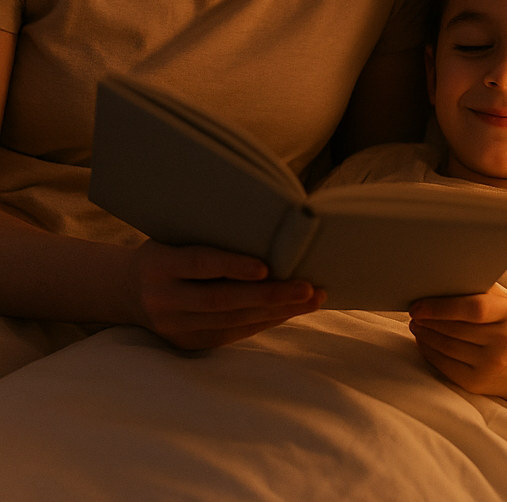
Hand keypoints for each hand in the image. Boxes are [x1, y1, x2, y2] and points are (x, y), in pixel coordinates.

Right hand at [129, 239, 324, 349]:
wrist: (126, 290)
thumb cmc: (167, 251)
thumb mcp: (176, 236)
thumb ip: (210, 238)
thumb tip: (271, 231)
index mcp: (158, 264)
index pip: (199, 264)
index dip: (232, 266)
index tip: (266, 266)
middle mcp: (163, 299)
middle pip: (221, 300)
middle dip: (270, 296)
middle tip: (308, 287)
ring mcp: (173, 326)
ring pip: (231, 321)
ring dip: (276, 312)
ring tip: (311, 300)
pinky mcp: (187, 343)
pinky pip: (231, 334)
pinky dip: (264, 322)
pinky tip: (290, 312)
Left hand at [409, 285, 506, 428]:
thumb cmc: (505, 324)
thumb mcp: (502, 302)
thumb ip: (479, 287)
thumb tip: (442, 276)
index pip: (474, 309)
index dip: (442, 307)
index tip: (419, 304)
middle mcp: (503, 341)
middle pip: (455, 329)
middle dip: (428, 320)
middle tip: (413, 311)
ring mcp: (491, 364)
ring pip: (447, 347)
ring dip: (424, 334)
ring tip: (415, 323)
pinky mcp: (476, 383)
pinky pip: (444, 365)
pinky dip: (428, 351)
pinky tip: (422, 340)